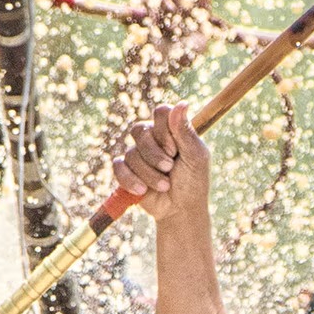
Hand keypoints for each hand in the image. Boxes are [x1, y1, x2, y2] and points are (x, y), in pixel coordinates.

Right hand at [112, 102, 209, 224]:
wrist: (181, 209)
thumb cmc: (193, 182)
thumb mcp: (196, 157)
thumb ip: (186, 132)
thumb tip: (182, 103)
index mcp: (170, 129)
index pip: (160, 113)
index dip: (164, 131)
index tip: (175, 150)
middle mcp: (151, 138)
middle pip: (140, 130)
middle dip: (156, 155)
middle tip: (170, 169)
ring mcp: (137, 153)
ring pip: (131, 154)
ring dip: (150, 174)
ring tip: (165, 186)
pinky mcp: (126, 170)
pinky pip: (118, 167)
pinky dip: (130, 180)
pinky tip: (143, 190)